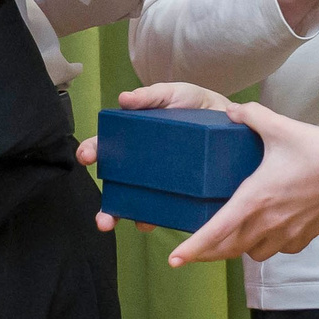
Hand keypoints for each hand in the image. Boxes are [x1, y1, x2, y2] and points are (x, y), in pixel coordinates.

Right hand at [78, 82, 233, 231]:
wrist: (233, 120)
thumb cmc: (195, 104)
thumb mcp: (172, 94)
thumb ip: (150, 95)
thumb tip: (124, 98)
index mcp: (133, 139)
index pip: (106, 147)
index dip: (93, 151)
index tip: (86, 157)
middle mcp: (142, 165)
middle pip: (117, 187)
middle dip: (107, 206)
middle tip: (103, 217)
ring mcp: (161, 181)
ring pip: (138, 204)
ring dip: (128, 217)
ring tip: (129, 224)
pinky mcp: (183, 192)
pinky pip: (167, 209)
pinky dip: (159, 218)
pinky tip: (153, 222)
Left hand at [162, 104, 318, 265]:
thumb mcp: (281, 127)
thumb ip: (251, 116)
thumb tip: (231, 111)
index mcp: (255, 198)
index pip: (216, 231)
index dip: (192, 248)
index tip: (174, 260)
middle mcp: (267, 223)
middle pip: (228, 250)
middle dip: (208, 252)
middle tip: (195, 250)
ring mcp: (286, 234)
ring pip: (252, 253)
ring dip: (239, 247)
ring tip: (234, 233)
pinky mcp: (303, 238)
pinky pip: (277, 249)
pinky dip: (267, 244)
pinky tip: (268, 228)